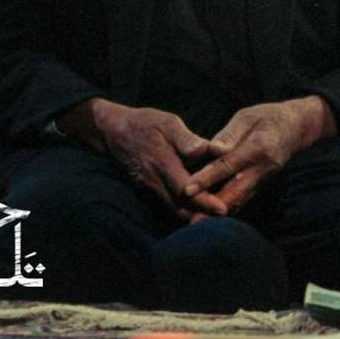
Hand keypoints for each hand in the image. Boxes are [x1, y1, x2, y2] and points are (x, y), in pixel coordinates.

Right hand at [60, 97, 221, 214]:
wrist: (114, 131)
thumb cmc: (146, 123)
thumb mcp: (168, 123)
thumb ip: (187, 139)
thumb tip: (207, 149)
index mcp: (163, 164)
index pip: (185, 189)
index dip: (204, 202)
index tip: (222, 209)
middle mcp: (155, 181)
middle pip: (181, 207)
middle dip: (203, 214)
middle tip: (225, 215)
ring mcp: (149, 187)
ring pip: (173, 209)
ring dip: (193, 213)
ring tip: (215, 214)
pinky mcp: (147, 189)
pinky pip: (167, 204)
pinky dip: (183, 208)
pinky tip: (198, 205)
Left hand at [183, 96, 336, 216]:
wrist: (297, 127)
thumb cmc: (268, 117)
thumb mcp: (247, 116)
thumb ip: (229, 134)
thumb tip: (212, 150)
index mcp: (258, 147)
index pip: (228, 166)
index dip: (207, 178)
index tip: (188, 189)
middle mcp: (262, 168)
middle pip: (235, 192)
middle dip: (212, 207)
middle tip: (191, 221)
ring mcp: (264, 179)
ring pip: (239, 201)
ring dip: (218, 214)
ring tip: (196, 224)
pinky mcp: (261, 184)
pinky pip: (242, 200)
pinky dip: (226, 209)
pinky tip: (210, 218)